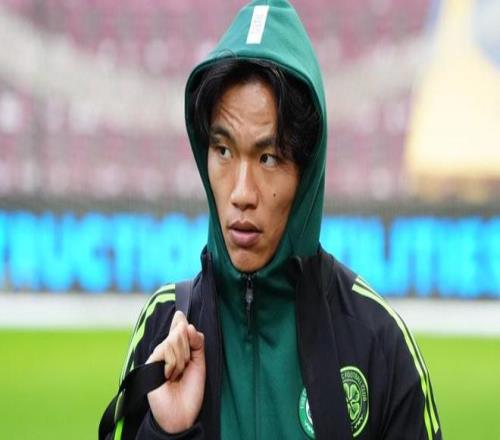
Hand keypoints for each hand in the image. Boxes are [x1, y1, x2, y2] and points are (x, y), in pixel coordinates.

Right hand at [146, 311, 205, 433]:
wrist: (181, 412)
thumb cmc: (190, 390)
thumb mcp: (199, 363)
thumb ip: (197, 342)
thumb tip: (187, 325)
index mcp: (178, 350)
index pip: (178, 328)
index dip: (180, 321)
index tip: (180, 316)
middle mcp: (166, 350)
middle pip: (180, 331)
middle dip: (188, 348)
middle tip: (186, 367)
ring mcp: (157, 356)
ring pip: (174, 339)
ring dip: (182, 358)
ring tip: (178, 374)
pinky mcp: (150, 362)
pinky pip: (166, 349)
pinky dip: (173, 363)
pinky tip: (169, 376)